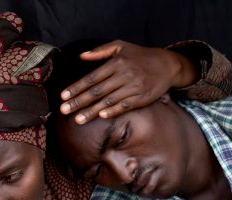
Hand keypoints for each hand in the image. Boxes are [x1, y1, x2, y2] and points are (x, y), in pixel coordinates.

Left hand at [59, 40, 196, 123]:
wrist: (167, 65)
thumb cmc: (140, 55)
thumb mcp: (121, 46)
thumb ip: (100, 51)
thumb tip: (82, 56)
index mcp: (116, 63)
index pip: (91, 78)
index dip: (76, 88)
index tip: (63, 97)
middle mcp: (124, 75)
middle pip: (97, 91)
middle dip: (79, 102)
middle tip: (64, 111)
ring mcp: (134, 87)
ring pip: (109, 101)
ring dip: (92, 111)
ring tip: (78, 120)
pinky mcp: (143, 98)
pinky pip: (125, 106)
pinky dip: (113, 111)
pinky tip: (101, 117)